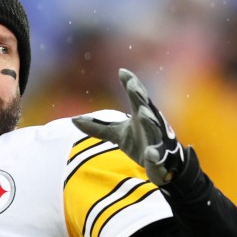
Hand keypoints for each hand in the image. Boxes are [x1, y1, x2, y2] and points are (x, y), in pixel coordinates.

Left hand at [72, 68, 183, 184]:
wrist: (163, 164)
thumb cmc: (141, 142)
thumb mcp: (117, 134)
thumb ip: (98, 128)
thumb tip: (73, 120)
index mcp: (142, 115)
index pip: (136, 96)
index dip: (131, 83)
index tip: (122, 72)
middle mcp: (151, 124)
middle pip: (146, 107)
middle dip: (140, 97)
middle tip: (133, 86)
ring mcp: (157, 140)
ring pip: (154, 128)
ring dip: (149, 120)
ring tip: (142, 113)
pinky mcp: (159, 158)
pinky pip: (157, 156)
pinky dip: (154, 155)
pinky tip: (150, 153)